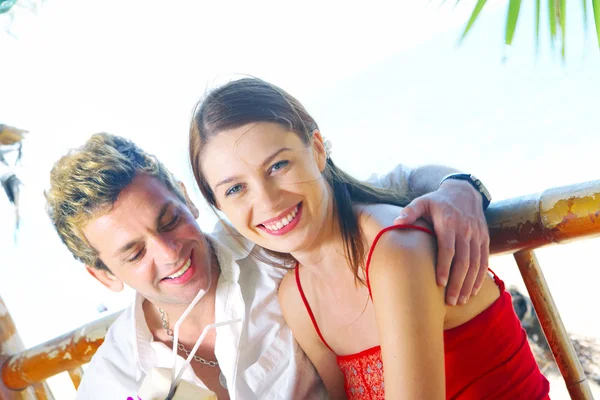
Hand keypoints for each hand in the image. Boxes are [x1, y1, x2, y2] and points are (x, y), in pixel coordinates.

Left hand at [393, 180, 489, 305]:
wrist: (464, 192)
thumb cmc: (437, 201)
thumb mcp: (421, 201)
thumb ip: (410, 212)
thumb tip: (396, 222)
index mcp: (448, 222)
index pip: (448, 248)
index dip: (445, 267)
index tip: (440, 284)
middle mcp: (465, 230)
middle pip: (463, 261)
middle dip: (457, 283)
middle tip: (450, 301)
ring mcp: (477, 235)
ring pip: (476, 264)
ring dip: (469, 284)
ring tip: (460, 301)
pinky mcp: (484, 239)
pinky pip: (484, 261)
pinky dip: (480, 277)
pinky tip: (473, 291)